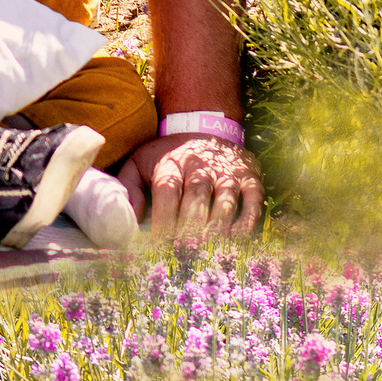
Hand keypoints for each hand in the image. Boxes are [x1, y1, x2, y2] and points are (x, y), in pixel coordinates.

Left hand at [115, 133, 260, 239]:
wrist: (206, 127)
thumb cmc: (170, 156)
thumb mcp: (141, 161)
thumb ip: (129, 187)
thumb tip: (129, 219)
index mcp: (172, 162)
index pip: (167, 190)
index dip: (163, 217)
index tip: (158, 243)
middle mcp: (201, 166)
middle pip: (196, 197)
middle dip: (190, 228)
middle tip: (184, 254)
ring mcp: (228, 173)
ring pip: (224, 202)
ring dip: (217, 229)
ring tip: (209, 252)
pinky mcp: (250, 179)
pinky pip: (252, 202)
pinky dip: (247, 223)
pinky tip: (237, 240)